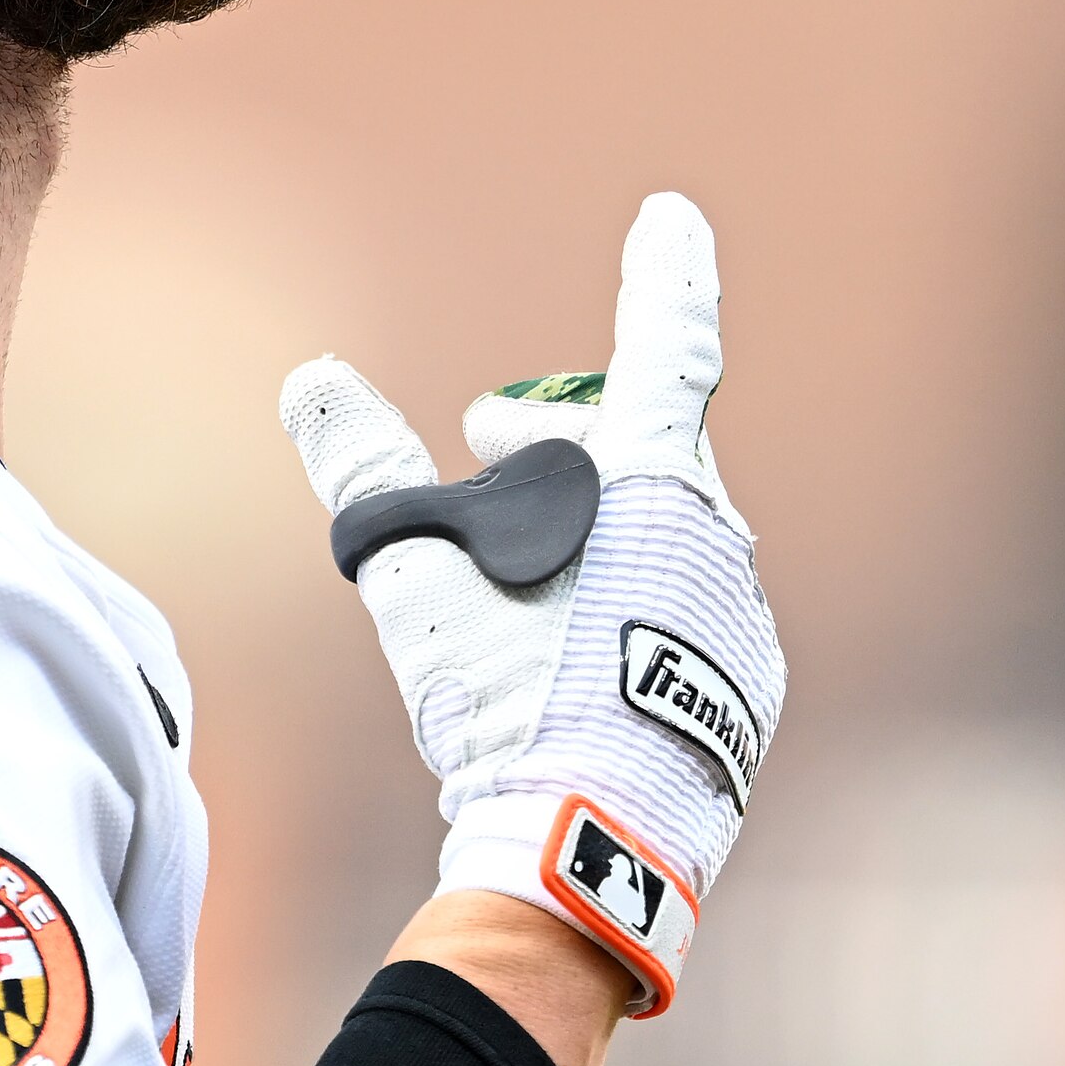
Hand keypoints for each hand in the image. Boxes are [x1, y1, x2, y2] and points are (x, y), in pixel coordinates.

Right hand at [280, 194, 784, 1013]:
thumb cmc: (501, 701)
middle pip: (641, 448)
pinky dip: (630, 602)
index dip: (667, 274)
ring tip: (517, 571)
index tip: (673, 216)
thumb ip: (367, 471)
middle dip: (557, 437)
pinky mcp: (750, 687)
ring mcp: (743, 616)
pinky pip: (687, 607)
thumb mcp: (415, 576)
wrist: (588, 849)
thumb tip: (314, 382)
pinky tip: (572, 652)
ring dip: (592, 526)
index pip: (667, 343)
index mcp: (655, 486)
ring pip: (664, 531)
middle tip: (479, 448)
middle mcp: (719, 537)